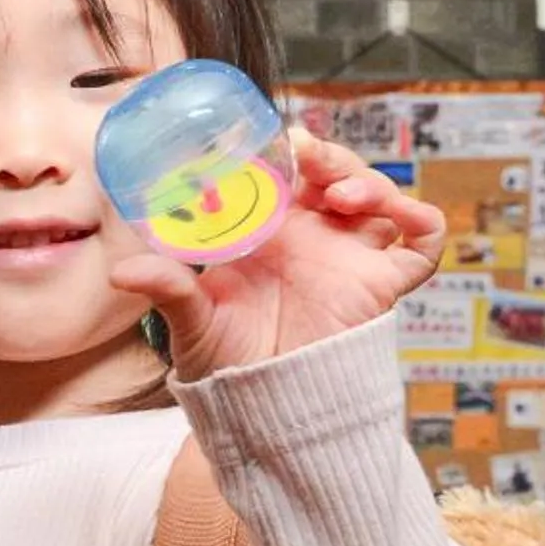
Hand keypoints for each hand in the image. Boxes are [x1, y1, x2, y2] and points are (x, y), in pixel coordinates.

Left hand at [108, 130, 444, 379]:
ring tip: (341, 194)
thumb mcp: (191, 318)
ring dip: (367, 181)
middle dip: (329, 157)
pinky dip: (422, 221)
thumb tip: (122, 272)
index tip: (274, 140)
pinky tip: (403, 215)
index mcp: (268, 230)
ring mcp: (349, 257)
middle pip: (335, 176)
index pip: (287, 174)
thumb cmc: (224, 358)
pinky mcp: (381, 284)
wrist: (261, 405)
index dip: (287, 153)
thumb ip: (167, 288)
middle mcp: (312, 237)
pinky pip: (420, 244)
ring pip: (377, 198)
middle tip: (307, 154)